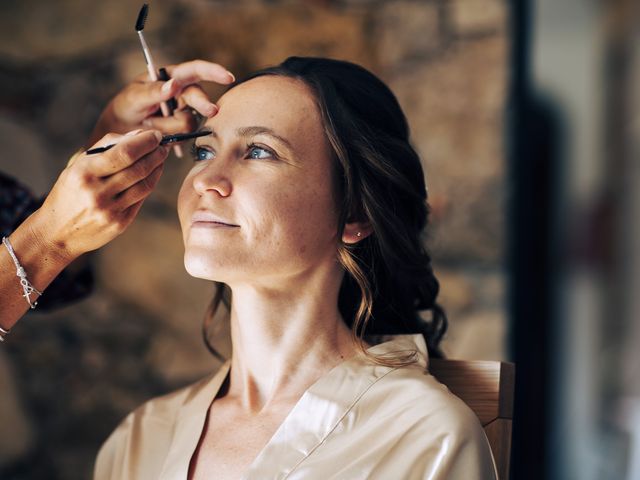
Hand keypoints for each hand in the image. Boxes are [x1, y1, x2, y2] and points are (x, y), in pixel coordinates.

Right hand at [32, 130, 167, 261]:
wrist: (58, 231)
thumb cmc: (71, 192)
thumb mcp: (78, 165)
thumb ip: (107, 146)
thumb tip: (139, 135)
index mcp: (84, 173)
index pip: (124, 153)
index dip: (145, 143)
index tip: (155, 135)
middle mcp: (97, 192)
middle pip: (138, 168)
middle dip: (156, 154)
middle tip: (163, 145)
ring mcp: (110, 210)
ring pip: (145, 185)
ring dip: (158, 168)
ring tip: (161, 158)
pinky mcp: (120, 223)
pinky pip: (141, 199)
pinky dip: (150, 184)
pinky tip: (153, 175)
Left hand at [87, 60, 234, 145]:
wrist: (121, 131)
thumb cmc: (125, 107)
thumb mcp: (134, 97)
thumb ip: (154, 91)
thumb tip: (173, 84)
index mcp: (169, 77)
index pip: (194, 71)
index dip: (213, 72)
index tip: (228, 77)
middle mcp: (181, 93)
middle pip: (198, 98)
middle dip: (203, 105)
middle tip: (212, 111)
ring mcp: (183, 112)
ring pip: (190, 121)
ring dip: (169, 125)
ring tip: (149, 123)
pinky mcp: (182, 130)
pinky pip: (185, 135)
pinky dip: (170, 135)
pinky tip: (156, 131)